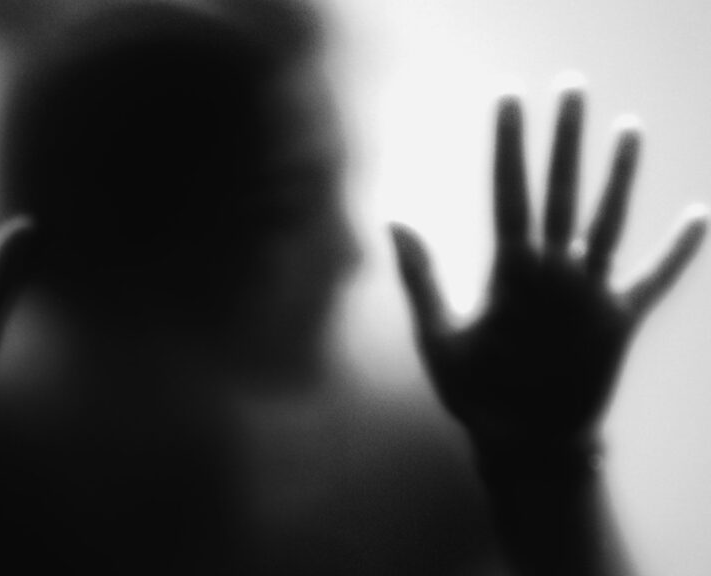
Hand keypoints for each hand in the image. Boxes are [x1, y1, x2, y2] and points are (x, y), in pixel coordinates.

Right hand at [391, 87, 706, 452]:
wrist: (534, 445)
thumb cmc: (477, 393)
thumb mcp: (436, 335)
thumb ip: (419, 275)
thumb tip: (394, 220)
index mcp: (512, 274)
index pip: (510, 191)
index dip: (509, 141)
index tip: (509, 98)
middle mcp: (560, 274)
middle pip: (565, 191)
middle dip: (566, 136)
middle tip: (572, 88)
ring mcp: (596, 295)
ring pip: (613, 222)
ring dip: (622, 174)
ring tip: (630, 129)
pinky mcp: (624, 321)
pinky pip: (657, 278)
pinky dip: (679, 249)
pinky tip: (702, 216)